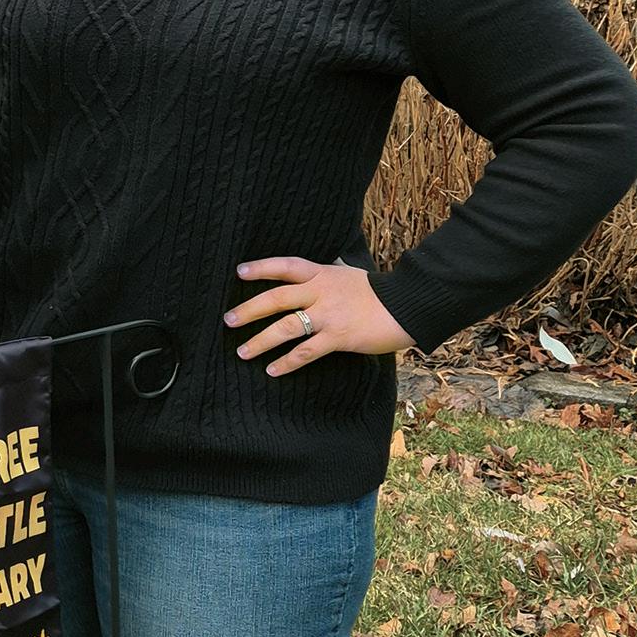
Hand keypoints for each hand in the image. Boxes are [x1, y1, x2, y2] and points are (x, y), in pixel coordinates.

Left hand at [224, 257, 416, 376]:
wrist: (408, 305)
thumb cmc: (379, 291)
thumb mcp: (349, 273)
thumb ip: (328, 273)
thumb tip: (313, 269)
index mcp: (322, 273)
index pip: (286, 266)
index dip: (262, 267)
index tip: (239, 272)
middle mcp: (321, 292)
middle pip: (277, 297)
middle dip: (250, 309)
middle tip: (228, 320)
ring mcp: (328, 315)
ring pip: (286, 327)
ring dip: (261, 341)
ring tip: (242, 352)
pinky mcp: (338, 337)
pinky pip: (306, 352)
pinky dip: (287, 362)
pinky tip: (272, 370)